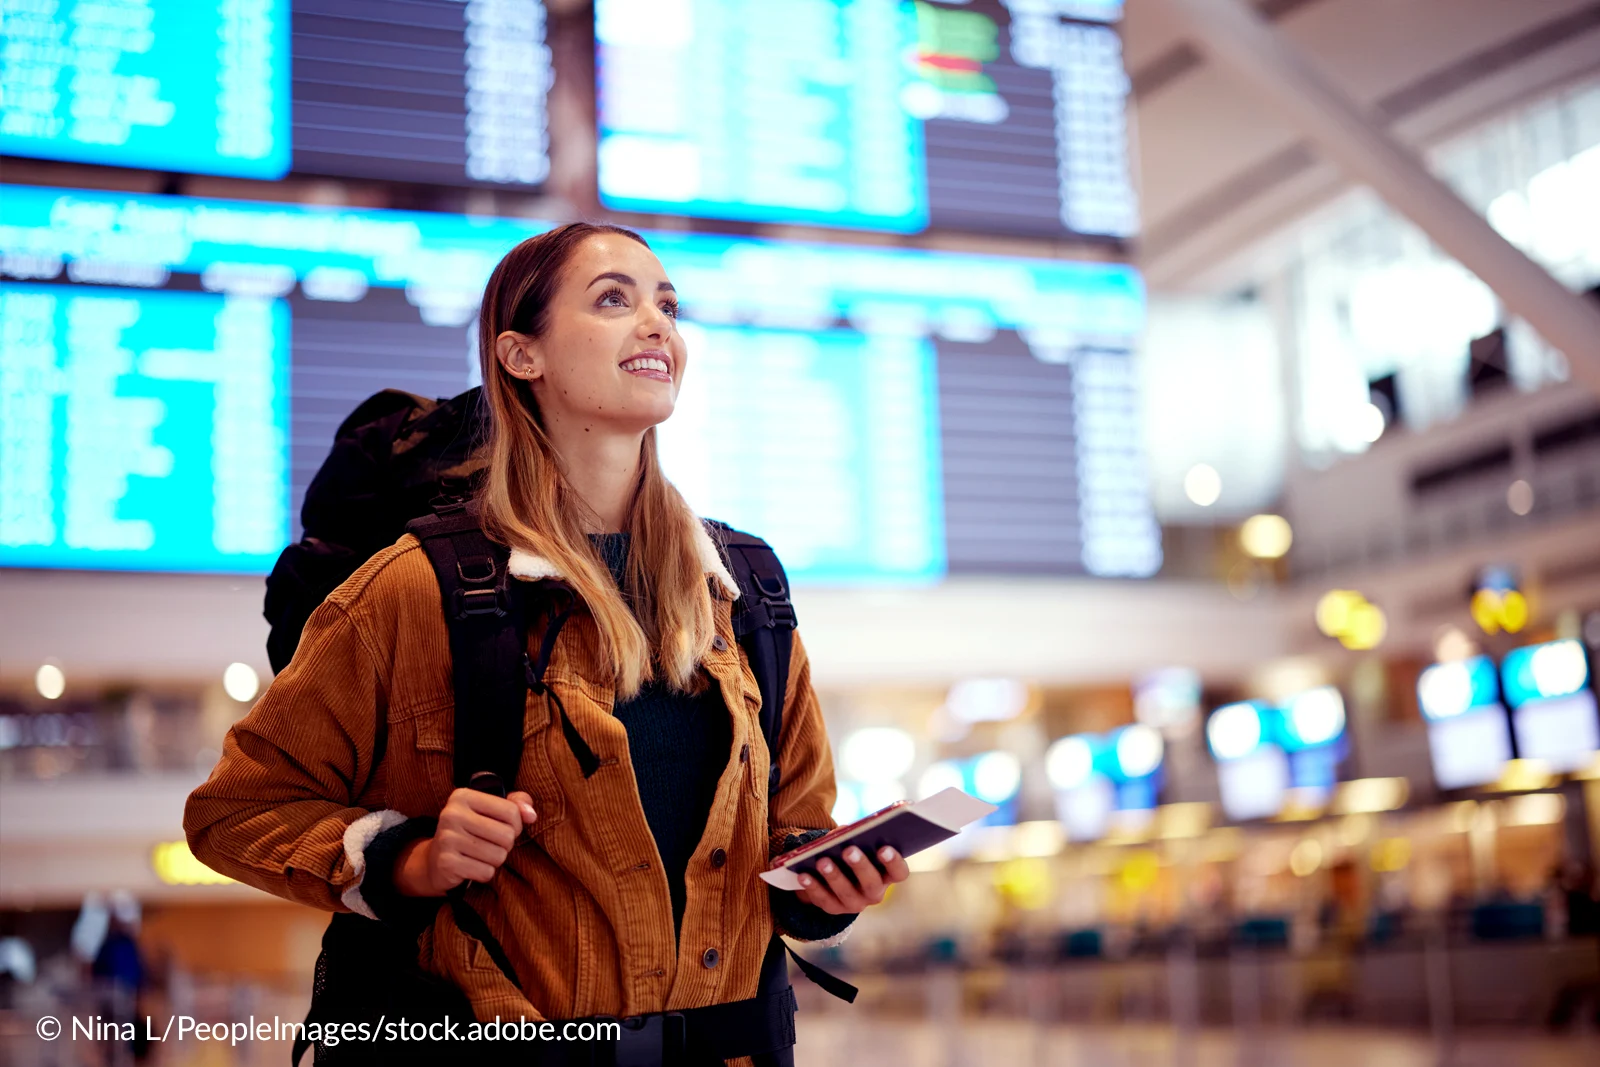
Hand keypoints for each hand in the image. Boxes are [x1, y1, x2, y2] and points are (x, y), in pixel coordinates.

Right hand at [394, 789, 536, 896]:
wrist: (435, 860)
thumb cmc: (471, 831)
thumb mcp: (490, 810)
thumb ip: (516, 804)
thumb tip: (531, 815)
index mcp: (463, 796)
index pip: (511, 811)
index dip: (516, 824)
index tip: (504, 827)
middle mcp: (452, 814)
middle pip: (506, 835)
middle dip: (506, 845)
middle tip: (491, 844)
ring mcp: (447, 839)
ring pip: (498, 856)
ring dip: (495, 860)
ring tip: (481, 854)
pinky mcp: (446, 863)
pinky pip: (486, 872)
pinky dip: (485, 873)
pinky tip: (472, 866)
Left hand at [790, 846, 910, 914]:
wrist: (834, 878)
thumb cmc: (851, 854)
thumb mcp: (856, 844)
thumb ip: (854, 837)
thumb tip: (844, 831)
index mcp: (886, 875)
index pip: (899, 872)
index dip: (894, 862)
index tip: (883, 848)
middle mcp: (874, 893)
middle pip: (871, 884)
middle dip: (860, 866)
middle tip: (849, 850)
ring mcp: (854, 904)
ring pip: (847, 894)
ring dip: (834, 877)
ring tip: (822, 861)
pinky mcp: (833, 908)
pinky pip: (823, 900)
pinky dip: (813, 886)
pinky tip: (803, 874)